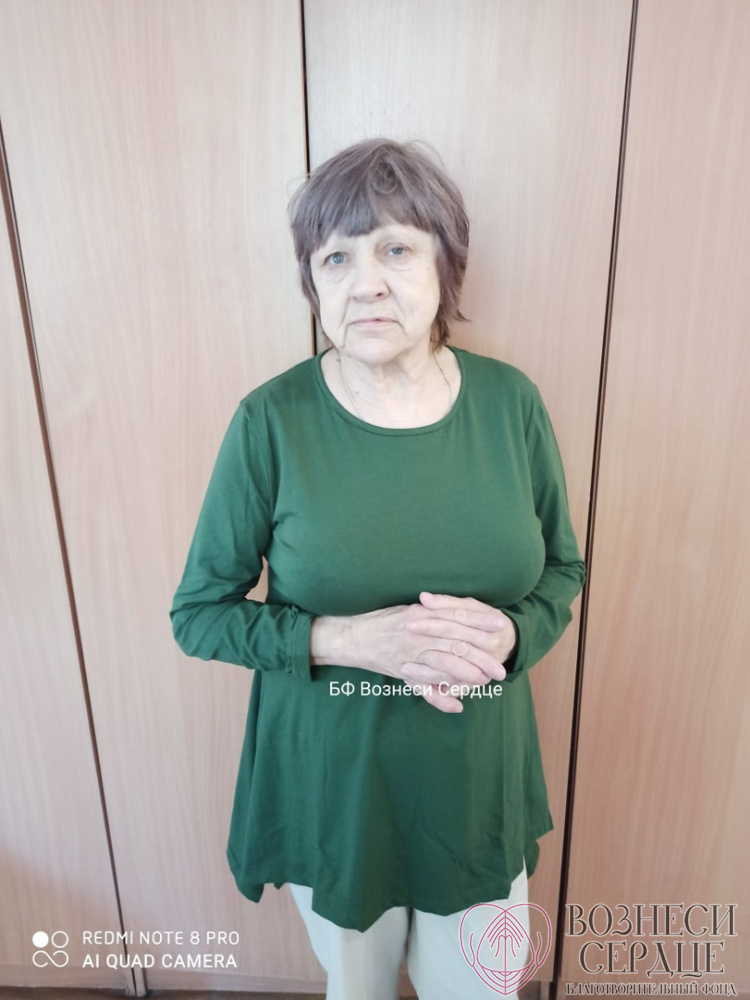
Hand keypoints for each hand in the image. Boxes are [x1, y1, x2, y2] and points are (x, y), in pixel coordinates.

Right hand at [310, 595, 512, 713]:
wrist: (353, 635)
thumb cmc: (382, 620)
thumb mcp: (409, 610)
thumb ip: (433, 610)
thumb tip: (456, 609)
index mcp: (424, 615)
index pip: (459, 617)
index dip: (481, 622)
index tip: (501, 627)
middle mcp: (420, 633)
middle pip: (458, 643)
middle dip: (482, 656)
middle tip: (501, 668)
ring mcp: (412, 653)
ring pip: (446, 664)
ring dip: (468, 675)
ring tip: (485, 682)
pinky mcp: (403, 671)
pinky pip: (425, 686)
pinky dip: (441, 697)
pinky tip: (458, 704)